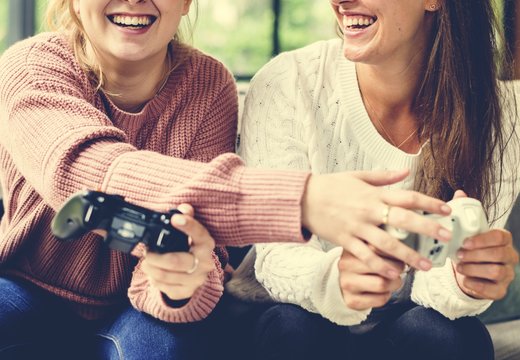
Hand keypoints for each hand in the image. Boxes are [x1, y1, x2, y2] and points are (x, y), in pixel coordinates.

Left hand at [141, 204, 215, 300]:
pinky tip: (154, 274)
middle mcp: (205, 262)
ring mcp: (197, 279)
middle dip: (155, 257)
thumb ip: (187, 217)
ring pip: (166, 276)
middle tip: (146, 252)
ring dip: (150, 268)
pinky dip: (155, 280)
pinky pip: (165, 288)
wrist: (198, 272)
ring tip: (146, 263)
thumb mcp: (191, 232)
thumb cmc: (190, 247)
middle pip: (176, 261)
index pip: (199, 233)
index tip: (174, 219)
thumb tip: (184, 207)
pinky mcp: (187, 291)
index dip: (187, 226)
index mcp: (206, 243)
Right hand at [302, 169, 451, 278]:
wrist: (303, 199)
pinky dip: (380, 266)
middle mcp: (368, 210)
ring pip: (387, 243)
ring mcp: (357, 227)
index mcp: (373, 193)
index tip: (446, 210)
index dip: (428, 202)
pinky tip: (394, 274)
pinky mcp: (345, 240)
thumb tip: (406, 171)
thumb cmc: (330, 186)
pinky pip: (366, 256)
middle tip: (446, 237)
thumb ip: (383, 176)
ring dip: (408, 255)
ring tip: (425, 267)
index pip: (407, 196)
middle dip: (427, 228)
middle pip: (403, 219)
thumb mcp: (357, 176)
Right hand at [338, 248, 404, 310]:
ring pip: (383, 284)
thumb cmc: (362, 266)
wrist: (345, 284)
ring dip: (394, 284)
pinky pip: (380, 299)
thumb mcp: (368, 250)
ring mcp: (347, 283)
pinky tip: (382, 291)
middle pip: (384, 267)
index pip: (379, 247)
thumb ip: (382, 247)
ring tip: (391, 281)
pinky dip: (386, 296)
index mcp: (352, 248)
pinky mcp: (351, 300)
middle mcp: (346, 265)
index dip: (397, 253)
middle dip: (398, 270)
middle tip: (399, 270)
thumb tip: (404, 251)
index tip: (406, 257)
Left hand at [450, 190, 518, 298]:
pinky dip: (477, 285)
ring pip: (496, 272)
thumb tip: (459, 193)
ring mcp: (507, 274)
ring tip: (459, 267)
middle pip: (499, 255)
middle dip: (476, 255)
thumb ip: (464, 213)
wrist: (469, 270)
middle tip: (458, 255)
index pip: (500, 236)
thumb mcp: (466, 232)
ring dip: (474, 269)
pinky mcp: (500, 290)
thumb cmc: (469, 248)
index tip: (464, 242)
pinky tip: (465, 280)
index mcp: (503, 239)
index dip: (482, 240)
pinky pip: (493, 290)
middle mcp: (509, 256)